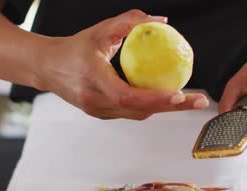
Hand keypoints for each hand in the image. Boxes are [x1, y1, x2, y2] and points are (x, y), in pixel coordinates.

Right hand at [36, 10, 208, 119]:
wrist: (47, 68)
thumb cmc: (73, 48)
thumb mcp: (100, 30)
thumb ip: (129, 22)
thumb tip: (161, 21)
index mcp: (93, 82)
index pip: (128, 97)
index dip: (155, 98)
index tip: (179, 93)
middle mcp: (96, 102)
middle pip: (140, 112)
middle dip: (173, 108)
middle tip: (199, 99)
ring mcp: (99, 112)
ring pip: (137, 114)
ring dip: (164, 108)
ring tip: (188, 99)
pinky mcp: (102, 114)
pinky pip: (130, 112)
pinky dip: (149, 105)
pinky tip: (165, 96)